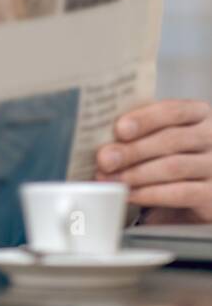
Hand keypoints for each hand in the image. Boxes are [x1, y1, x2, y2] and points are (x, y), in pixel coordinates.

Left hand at [95, 99, 211, 223]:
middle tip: (105, 159)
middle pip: (170, 140)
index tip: (119, 129)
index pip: (172, 110)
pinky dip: (150, 194)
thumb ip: (144, 130)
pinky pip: (179, 193)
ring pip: (173, 167)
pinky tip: (130, 194)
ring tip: (111, 178)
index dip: (144, 119)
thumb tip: (106, 138)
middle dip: (132, 150)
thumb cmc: (178, 156)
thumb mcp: (166, 136)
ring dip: (136, 173)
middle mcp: (211, 137)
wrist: (202, 191)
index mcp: (199, 114)